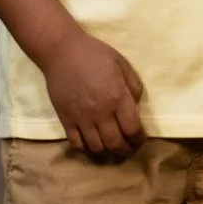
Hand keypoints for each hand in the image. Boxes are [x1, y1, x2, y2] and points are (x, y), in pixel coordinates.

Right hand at [42, 28, 146, 159]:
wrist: (62, 51)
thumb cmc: (95, 54)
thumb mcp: (122, 64)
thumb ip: (134, 87)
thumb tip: (136, 108)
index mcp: (117, 97)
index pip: (132, 129)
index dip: (139, 139)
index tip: (140, 139)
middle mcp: (100, 112)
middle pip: (116, 144)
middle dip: (126, 150)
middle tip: (129, 148)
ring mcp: (81, 118)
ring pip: (97, 148)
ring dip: (107, 151)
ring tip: (111, 146)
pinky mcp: (66, 119)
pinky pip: (77, 144)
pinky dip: (86, 148)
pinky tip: (91, 142)